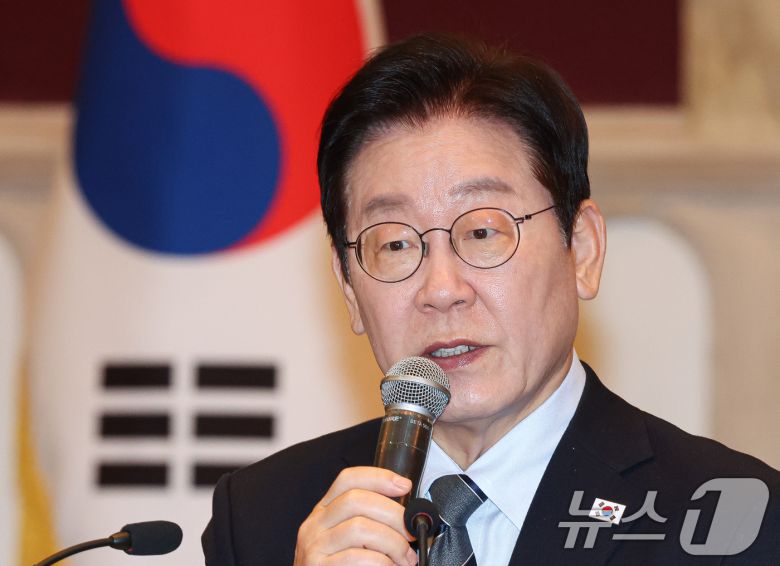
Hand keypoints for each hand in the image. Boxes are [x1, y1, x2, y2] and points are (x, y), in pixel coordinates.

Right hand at [294, 466, 417, 564]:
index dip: (379, 477)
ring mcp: (313, 547)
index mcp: (325, 511)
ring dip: (392, 542)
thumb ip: (372, 523)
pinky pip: (356, 557)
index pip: (348, 479)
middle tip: (411, 532)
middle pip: (356, 500)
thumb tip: (410, 514)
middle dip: (393, 514)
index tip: (405, 485)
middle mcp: (314, 525)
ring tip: (405, 558)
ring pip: (359, 527)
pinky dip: (382, 562)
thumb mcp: (353, 541)